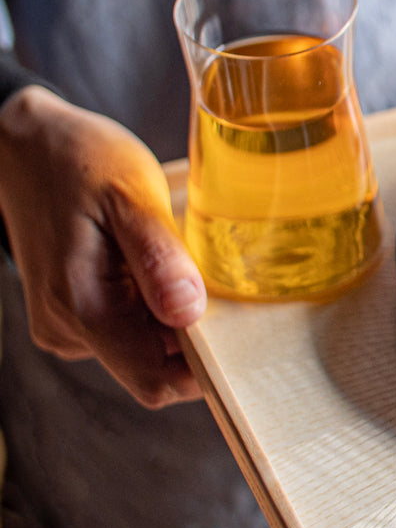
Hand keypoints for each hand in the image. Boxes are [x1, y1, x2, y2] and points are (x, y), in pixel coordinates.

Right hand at [0, 85, 205, 406]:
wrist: (24, 147)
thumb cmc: (79, 162)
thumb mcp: (129, 195)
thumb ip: (158, 257)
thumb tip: (188, 313)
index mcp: (81, 307)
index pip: (154, 380)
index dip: (204, 369)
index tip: (239, 333)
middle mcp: (68, 329)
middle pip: (155, 366)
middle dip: (195, 337)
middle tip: (214, 280)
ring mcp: (68, 325)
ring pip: (145, 347)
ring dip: (174, 316)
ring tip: (176, 260)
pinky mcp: (73, 313)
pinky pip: (130, 328)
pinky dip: (155, 305)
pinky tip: (155, 263)